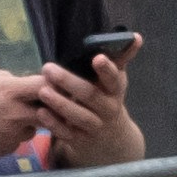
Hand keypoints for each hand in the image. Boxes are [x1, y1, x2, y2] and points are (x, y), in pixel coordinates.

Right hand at [0, 65, 56, 163]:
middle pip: (49, 111)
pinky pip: (17, 141)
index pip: (47, 86)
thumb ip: (5, 78)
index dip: (52, 86)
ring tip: (3, 119)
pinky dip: (10, 136)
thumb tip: (19, 83)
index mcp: (10, 90)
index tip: (49, 86)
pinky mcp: (5, 150)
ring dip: (27, 123)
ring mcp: (12, 135)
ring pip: (33, 128)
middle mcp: (16, 114)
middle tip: (35, 105)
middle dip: (46, 108)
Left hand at [37, 51, 144, 166]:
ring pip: (78, 116)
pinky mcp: (80, 141)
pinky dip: (54, 123)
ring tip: (43, 90)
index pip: (114, 80)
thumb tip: (136, 36)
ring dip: (60, 103)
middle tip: (48, 68)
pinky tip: (41, 112)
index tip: (97, 58)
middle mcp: (107, 110)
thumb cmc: (109, 101)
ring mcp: (94, 127)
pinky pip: (66, 133)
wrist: (113, 141)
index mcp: (115, 92)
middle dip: (69, 82)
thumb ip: (122, 59)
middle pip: (90, 95)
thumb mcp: (117, 83)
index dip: (107, 70)